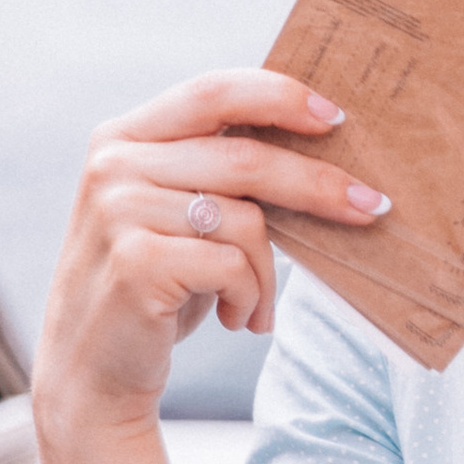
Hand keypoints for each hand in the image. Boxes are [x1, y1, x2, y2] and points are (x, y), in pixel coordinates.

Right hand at [33, 67, 389, 434]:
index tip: (338, 118)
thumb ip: (217, 173)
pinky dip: (251, 299)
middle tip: (373, 208)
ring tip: (257, 306)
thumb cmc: (154, 287)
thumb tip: (321, 143)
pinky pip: (234, 267)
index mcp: (124, 137)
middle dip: (319, 186)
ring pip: (246, 220)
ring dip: (270, 274)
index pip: (214, 92)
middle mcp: (114, 165)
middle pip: (246, 159)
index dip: (281, 97)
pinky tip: (234, 320)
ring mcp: (120, 212)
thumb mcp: (176, 215)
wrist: (90, 371)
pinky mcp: (137, 262)